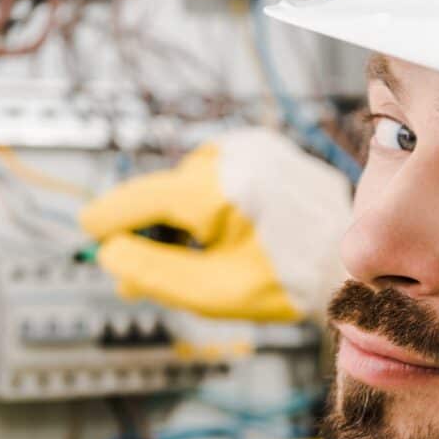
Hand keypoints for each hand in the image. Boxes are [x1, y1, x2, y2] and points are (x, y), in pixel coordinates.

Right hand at [80, 128, 351, 322]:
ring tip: (198, 254)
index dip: (111, 217)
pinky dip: (212, 198)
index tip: (90, 229)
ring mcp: (259, 147)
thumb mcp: (212, 291)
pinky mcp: (272, 149)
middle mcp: (239, 156)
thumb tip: (110, 253)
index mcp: (222, 191)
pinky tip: (226, 230)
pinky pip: (223, 172)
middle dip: (154, 230)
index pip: (143, 197)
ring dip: (184, 213)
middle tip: (142, 270)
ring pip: (192, 180)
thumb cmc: (289, 284)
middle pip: (167, 190)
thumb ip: (153, 272)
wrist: (348, 266)